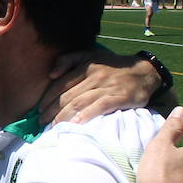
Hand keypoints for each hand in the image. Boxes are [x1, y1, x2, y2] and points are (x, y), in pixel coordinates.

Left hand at [40, 51, 160, 124]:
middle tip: (41, 122)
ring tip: (53, 127)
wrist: (144, 71)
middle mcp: (94, 76)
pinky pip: (100, 107)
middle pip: (67, 96)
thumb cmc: (112, 66)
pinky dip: (86, 115)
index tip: (38, 110)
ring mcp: (107, 87)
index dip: (47, 98)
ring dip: (63, 116)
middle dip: (51, 110)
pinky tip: (76, 124)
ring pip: (80, 103)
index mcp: (85, 66)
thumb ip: (69, 60)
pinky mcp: (120, 97)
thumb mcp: (91, 55)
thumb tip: (51, 74)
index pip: (61, 84)